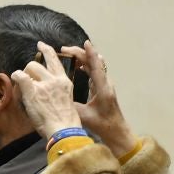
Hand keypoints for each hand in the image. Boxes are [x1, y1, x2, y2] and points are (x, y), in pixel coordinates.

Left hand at [9, 43, 84, 141]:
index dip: (47, 50)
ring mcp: (44, 85)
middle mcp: (54, 80)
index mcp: (64, 82)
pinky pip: (21, 76)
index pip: (55, 61)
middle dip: (30, 69)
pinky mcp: (33, 91)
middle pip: (38, 64)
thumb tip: (47, 88)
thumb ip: (58, 91)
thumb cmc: (65, 122)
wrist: (64, 129)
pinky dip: (16, 76)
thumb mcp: (66, 100)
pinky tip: (14, 79)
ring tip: (24, 87)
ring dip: (24, 75)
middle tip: (27, 79)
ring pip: (29, 68)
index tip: (41, 45)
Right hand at [60, 41, 135, 157]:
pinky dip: (85, 64)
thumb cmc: (102, 125)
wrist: (116, 131)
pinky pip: (94, 70)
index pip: (96, 66)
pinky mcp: (102, 87)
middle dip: (80, 53)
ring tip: (67, 54)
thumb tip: (57, 97)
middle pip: (94, 61)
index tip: (85, 42)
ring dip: (82, 57)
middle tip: (64, 50)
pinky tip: (76, 65)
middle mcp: (105, 83)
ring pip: (94, 64)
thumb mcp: (84, 116)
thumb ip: (72, 106)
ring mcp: (104, 84)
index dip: (90, 53)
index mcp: (102, 88)